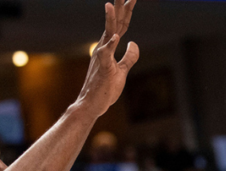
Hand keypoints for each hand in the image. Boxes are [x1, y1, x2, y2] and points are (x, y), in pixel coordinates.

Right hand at [74, 0, 139, 117]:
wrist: (92, 104)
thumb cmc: (105, 88)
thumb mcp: (122, 70)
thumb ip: (129, 56)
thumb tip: (133, 43)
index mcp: (109, 47)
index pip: (121, 25)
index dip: (127, 11)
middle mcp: (104, 47)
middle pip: (115, 23)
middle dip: (120, 7)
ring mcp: (102, 56)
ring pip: (108, 33)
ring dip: (111, 18)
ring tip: (112, 4)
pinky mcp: (103, 68)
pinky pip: (106, 54)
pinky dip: (110, 45)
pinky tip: (116, 36)